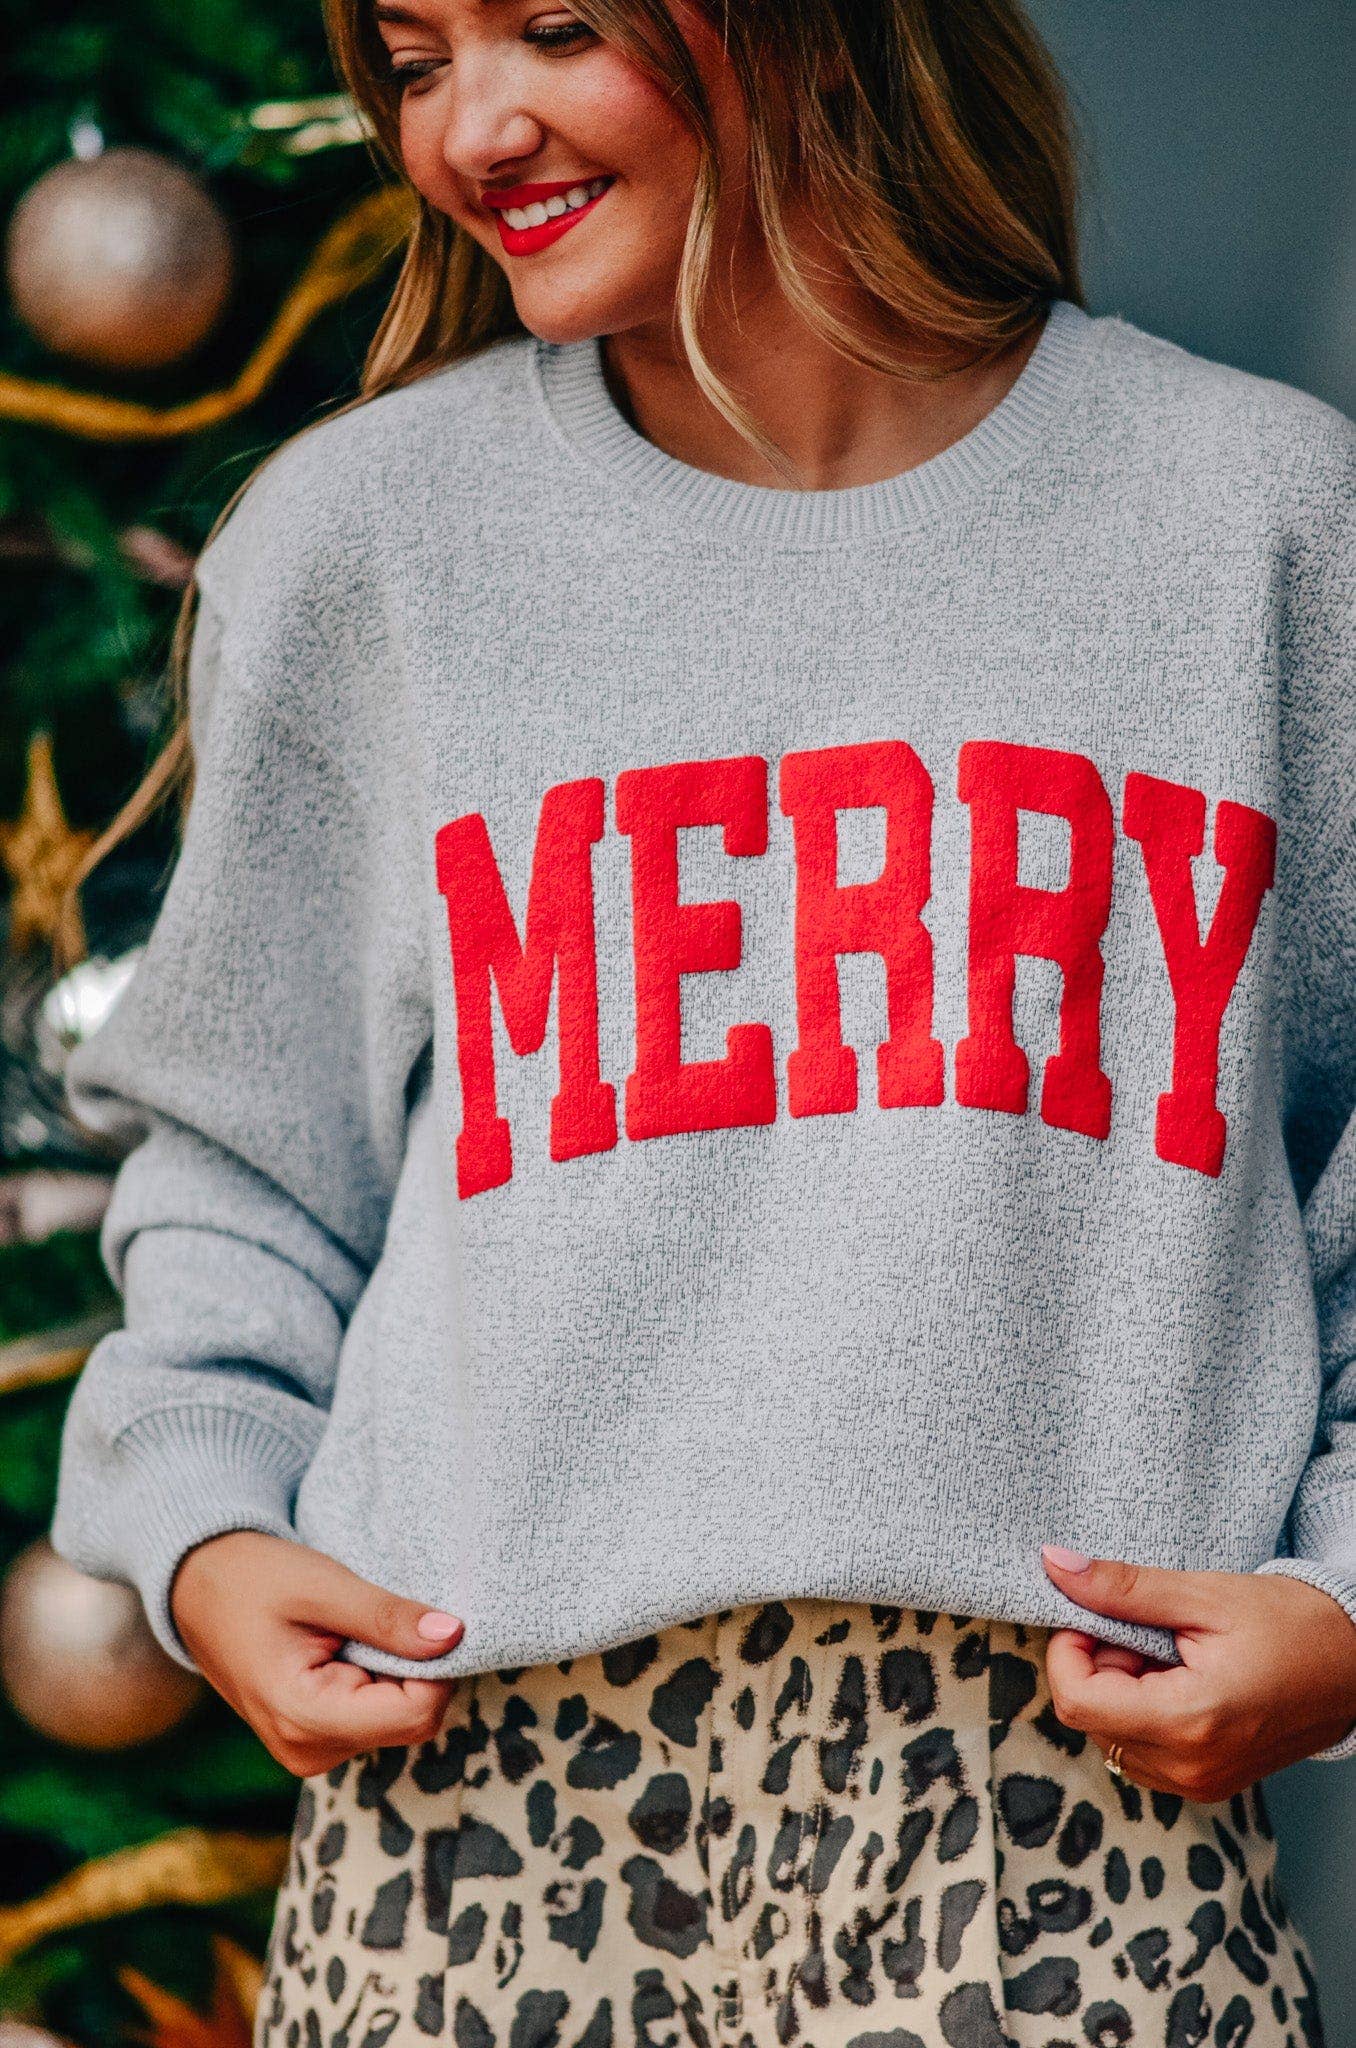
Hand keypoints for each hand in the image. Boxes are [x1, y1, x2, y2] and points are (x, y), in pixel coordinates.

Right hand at [170, 1530, 462, 1775]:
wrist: (199, 1588)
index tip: (418, 1618)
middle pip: (413, 1721)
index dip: (435, 1664)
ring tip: (353, 1631)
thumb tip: (454, 1636)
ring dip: (395, 1672)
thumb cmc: (254, 1579)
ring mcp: (310, 1752)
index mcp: (305, 1719)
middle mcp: (308, 1752)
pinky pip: (377, 1717)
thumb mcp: (324, 1586)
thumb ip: (388, 1617)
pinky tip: (348, 1648)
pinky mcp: (315, 1740)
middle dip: (417, 1669)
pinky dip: (379, 1680)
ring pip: (400, 1720)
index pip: (417, 1713)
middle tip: (380, 1619)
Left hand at [1040, 1544, 1355, 1798]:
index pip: (1077, 1700)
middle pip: (1091, 1718)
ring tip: (1168, 1654)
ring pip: (1111, 1736)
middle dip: (1099, 1665)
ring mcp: (1200, 1783)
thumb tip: (1054, 1565)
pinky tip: (1179, 1680)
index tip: (1092, 1615)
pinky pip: (1142, 1751)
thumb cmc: (1290, 1623)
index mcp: (1189, 1723)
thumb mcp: (1202, 1595)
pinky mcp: (1207, 1782)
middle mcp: (1190, 1769)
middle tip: (1146, 1630)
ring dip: (1120, 1689)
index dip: (1068, 1650)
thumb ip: (1122, 1587)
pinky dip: (1142, 1711)